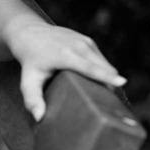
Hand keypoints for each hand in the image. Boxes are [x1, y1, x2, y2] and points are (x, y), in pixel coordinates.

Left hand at [8, 21, 125, 121]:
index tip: (121, 82)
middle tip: (111, 107)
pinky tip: (100, 83)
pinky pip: (102, 60)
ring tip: (105, 97)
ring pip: (106, 65)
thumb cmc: (29, 60)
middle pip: (104, 68)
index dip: (106, 76)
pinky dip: (103, 71)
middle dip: (111, 85)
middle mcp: (79, 46)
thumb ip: (32, 99)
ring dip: (108, 78)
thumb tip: (39, 117)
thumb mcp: (28, 80)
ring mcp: (85, 42)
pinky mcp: (89, 41)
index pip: (90, 68)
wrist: (29, 32)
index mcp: (66, 55)